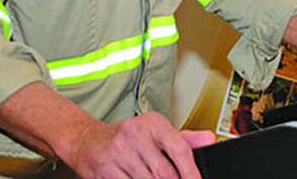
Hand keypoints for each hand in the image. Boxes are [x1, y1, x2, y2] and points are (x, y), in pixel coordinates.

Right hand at [63, 112, 215, 178]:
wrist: (86, 140)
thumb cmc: (127, 138)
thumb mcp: (156, 132)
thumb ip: (184, 139)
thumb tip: (210, 139)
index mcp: (153, 123)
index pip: (180, 149)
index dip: (191, 172)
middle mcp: (135, 134)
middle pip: (165, 173)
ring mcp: (118, 152)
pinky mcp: (104, 170)